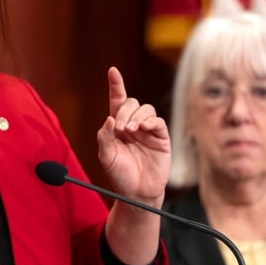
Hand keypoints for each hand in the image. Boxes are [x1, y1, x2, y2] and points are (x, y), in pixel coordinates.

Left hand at [96, 67, 169, 206]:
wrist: (136, 193)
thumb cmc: (120, 175)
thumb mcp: (106, 157)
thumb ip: (104, 137)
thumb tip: (110, 118)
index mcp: (117, 127)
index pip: (117, 101)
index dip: (116, 85)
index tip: (112, 71)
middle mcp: (133, 125)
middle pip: (131, 104)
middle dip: (125, 112)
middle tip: (121, 128)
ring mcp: (148, 131)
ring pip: (146, 109)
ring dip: (137, 116)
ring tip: (131, 130)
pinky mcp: (161, 138)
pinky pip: (158, 122)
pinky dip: (151, 121)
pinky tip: (144, 128)